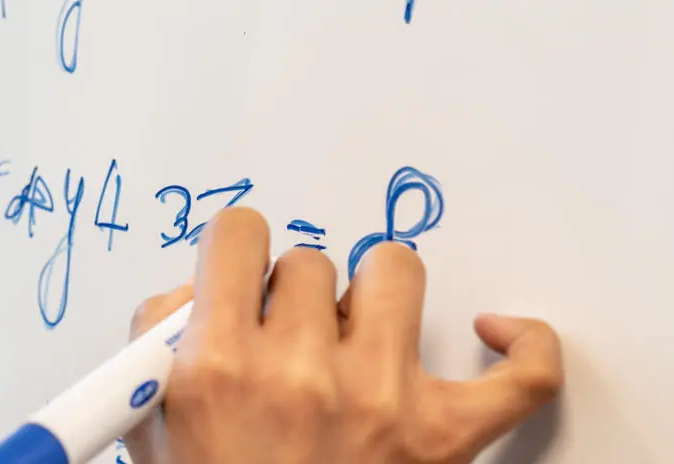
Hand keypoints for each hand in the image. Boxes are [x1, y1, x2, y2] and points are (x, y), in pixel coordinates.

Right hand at [123, 207, 562, 463]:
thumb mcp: (149, 427)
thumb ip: (159, 343)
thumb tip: (200, 293)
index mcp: (217, 367)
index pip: (237, 234)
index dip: (236, 249)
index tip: (241, 270)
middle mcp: (298, 374)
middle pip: (309, 261)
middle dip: (294, 294)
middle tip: (286, 340)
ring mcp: (379, 399)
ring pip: (395, 271)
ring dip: (375, 295)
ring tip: (359, 332)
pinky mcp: (445, 439)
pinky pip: (522, 376)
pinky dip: (524, 348)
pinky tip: (494, 335)